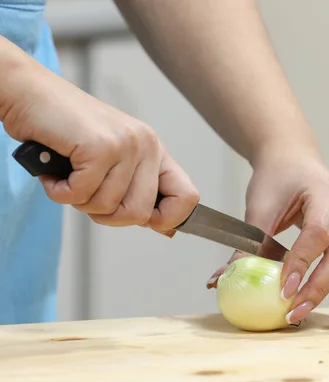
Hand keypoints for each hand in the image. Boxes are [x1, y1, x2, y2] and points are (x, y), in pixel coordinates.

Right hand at [1, 54, 198, 232]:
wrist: (31, 94)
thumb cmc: (68, 130)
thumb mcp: (113, 161)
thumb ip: (139, 191)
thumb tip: (167, 229)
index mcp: (155, 151)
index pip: (187, 197)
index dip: (167, 220)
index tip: (145, 222)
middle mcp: (147, 145)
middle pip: (140, 214)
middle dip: (107, 216)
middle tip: (87, 193)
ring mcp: (126, 144)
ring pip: (108, 207)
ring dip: (78, 200)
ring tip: (69, 174)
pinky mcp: (100, 146)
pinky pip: (81, 195)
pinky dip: (60, 191)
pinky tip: (55, 171)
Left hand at [207, 150, 328, 322]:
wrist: (295, 161)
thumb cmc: (277, 181)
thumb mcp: (258, 208)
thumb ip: (246, 245)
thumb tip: (220, 283)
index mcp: (323, 193)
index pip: (318, 231)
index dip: (302, 262)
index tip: (284, 289)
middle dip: (321, 286)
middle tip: (297, 310)